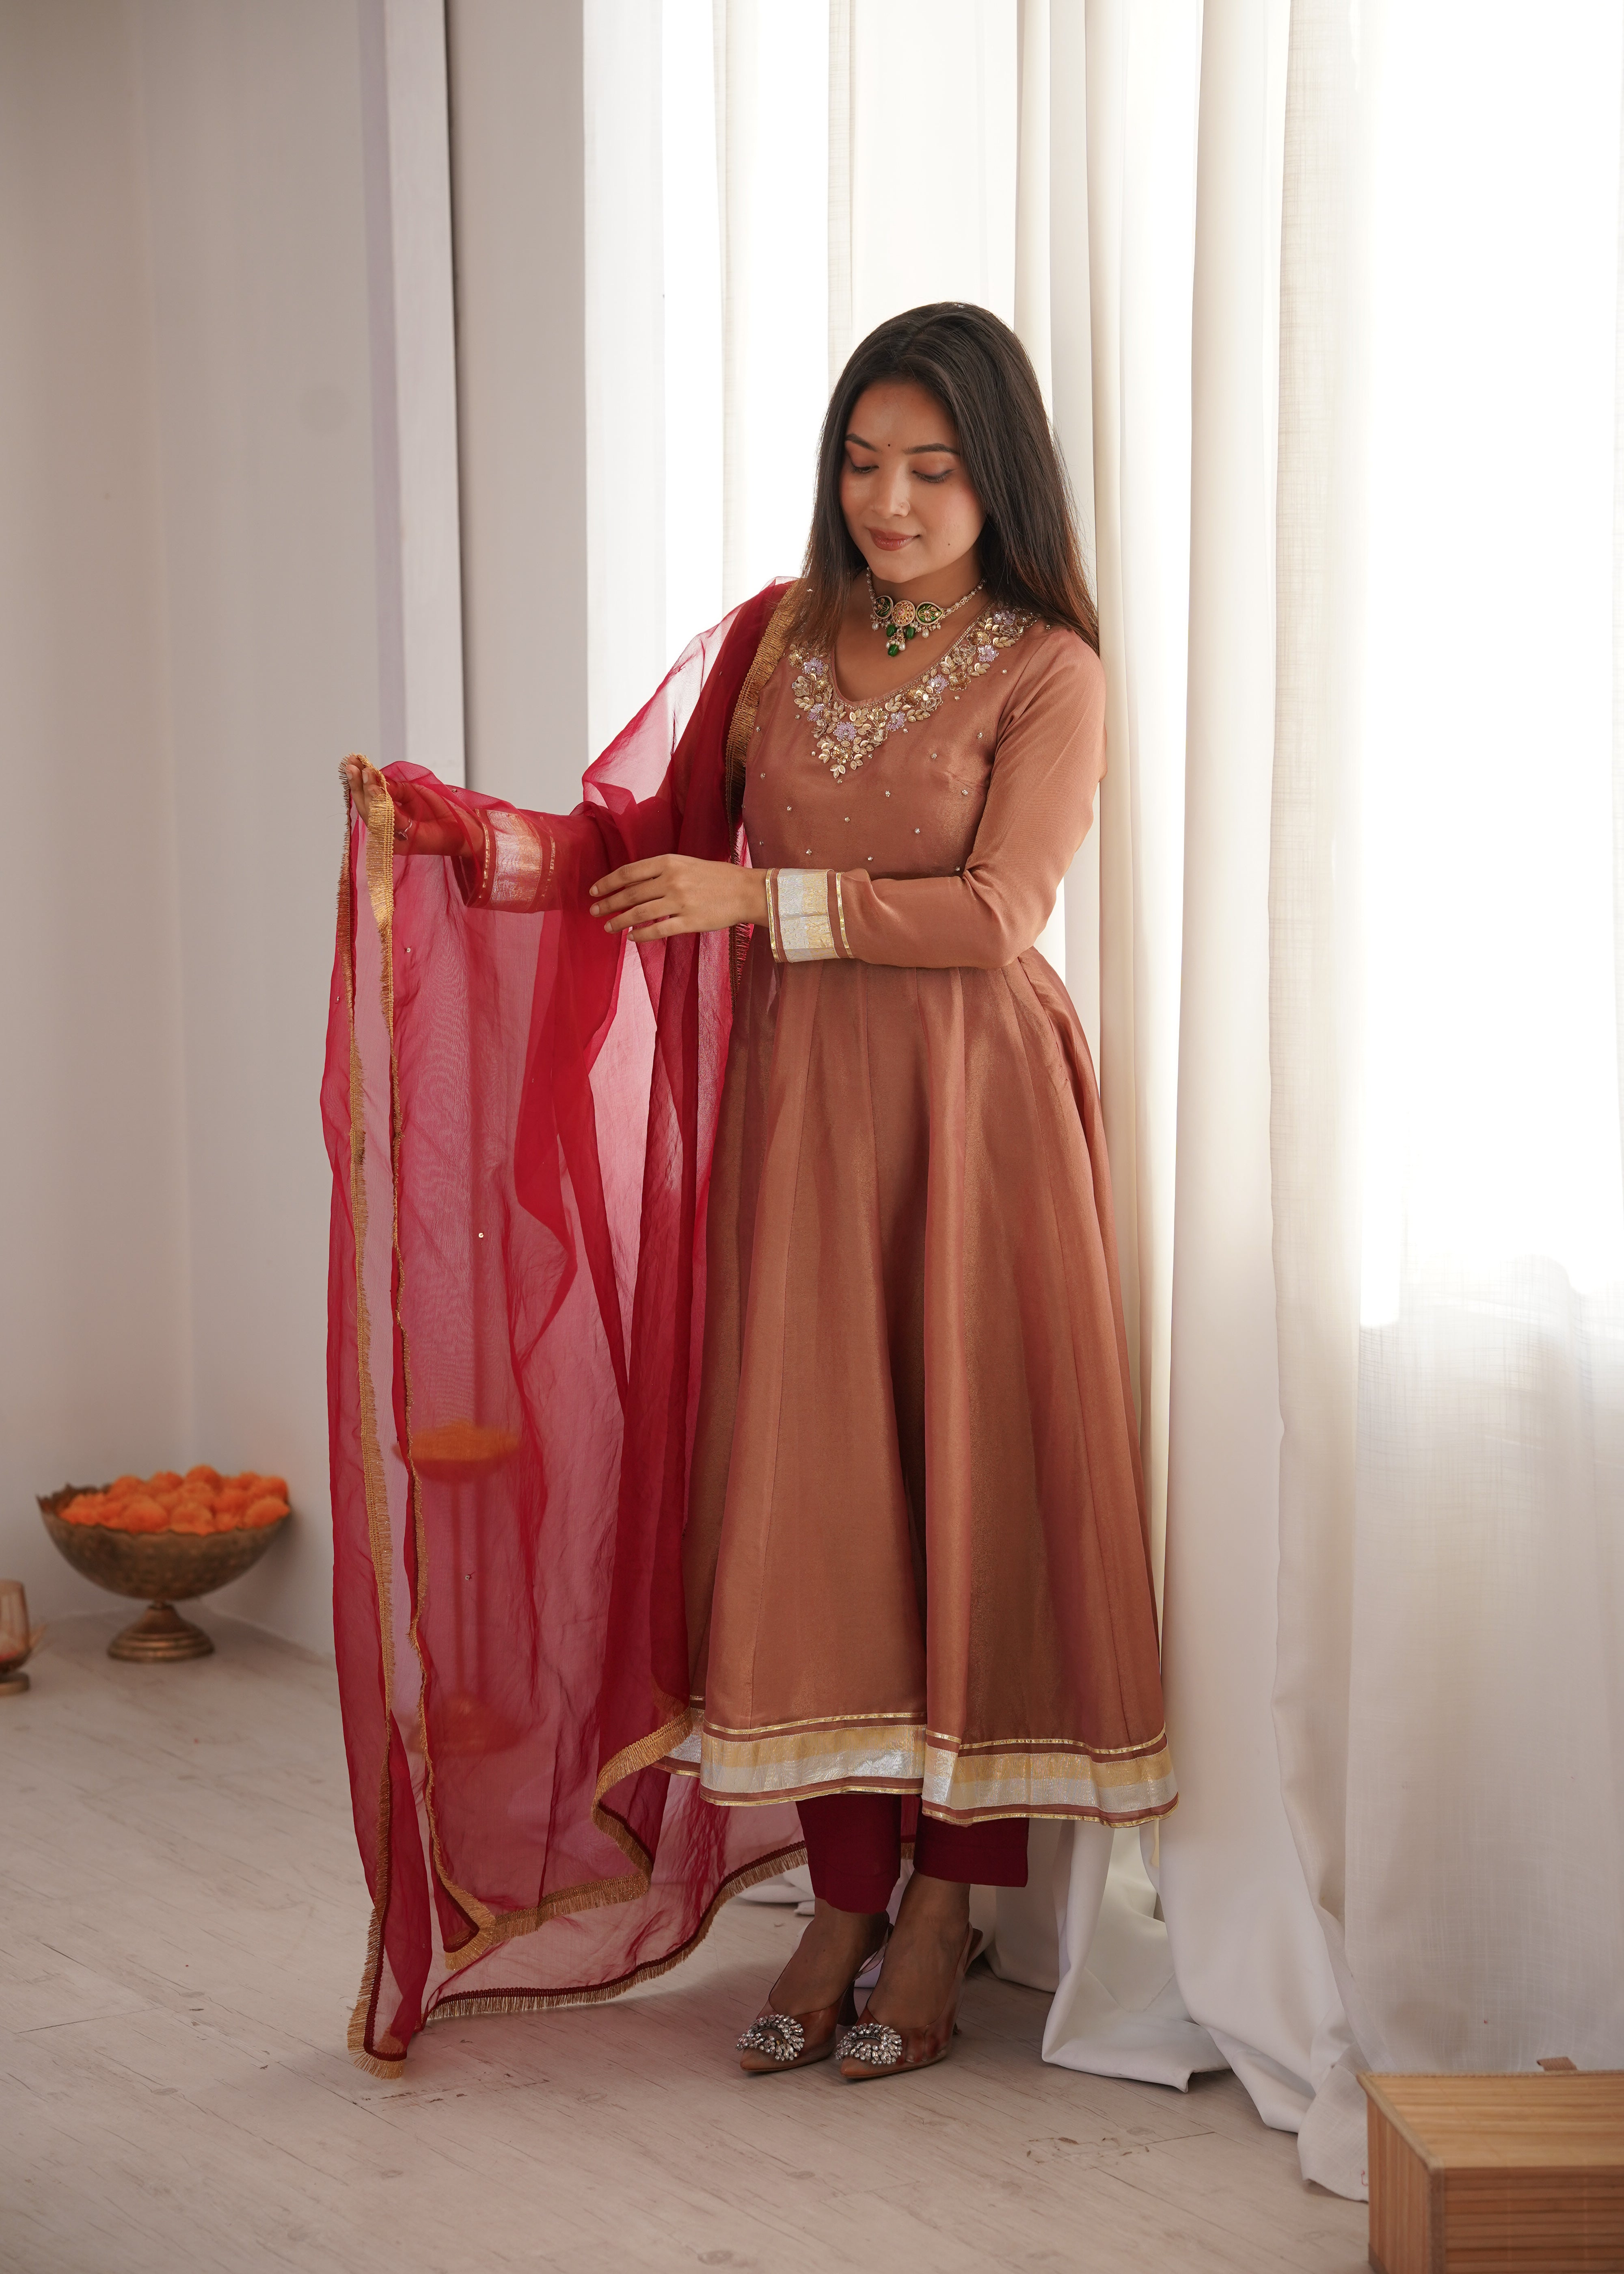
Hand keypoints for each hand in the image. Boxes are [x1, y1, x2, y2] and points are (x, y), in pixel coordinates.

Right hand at [337, 755, 475, 858]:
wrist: (466, 829)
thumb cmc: (441, 812)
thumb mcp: (414, 792)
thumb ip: (394, 788)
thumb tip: (375, 778)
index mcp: (388, 821)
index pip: (367, 803)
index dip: (357, 783)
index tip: (351, 762)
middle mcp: (388, 833)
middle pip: (365, 810)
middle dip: (357, 786)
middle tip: (352, 765)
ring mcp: (397, 839)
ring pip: (374, 816)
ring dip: (367, 792)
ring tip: (364, 772)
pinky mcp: (409, 840)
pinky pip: (391, 820)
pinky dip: (383, 803)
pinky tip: (377, 788)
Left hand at [589, 856, 768, 940]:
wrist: (746, 891)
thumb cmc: (716, 877)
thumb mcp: (685, 864)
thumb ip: (660, 872)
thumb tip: (631, 885)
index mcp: (668, 862)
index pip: (628, 873)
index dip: (607, 882)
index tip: (594, 891)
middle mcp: (671, 880)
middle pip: (630, 893)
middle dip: (608, 903)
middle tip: (593, 911)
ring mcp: (680, 902)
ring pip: (639, 913)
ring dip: (619, 921)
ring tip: (608, 926)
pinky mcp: (689, 922)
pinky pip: (659, 930)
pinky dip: (642, 934)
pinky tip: (631, 937)